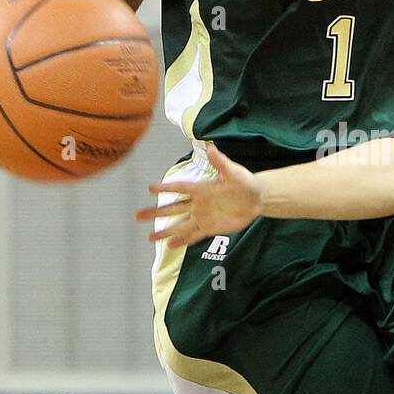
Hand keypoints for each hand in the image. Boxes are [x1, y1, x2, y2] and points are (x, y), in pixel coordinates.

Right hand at [136, 143, 263, 248]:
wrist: (255, 198)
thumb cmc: (244, 182)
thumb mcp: (233, 171)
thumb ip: (221, 162)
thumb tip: (211, 148)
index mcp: (201, 188)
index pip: (179, 187)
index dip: (165, 188)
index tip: (150, 189)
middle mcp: (198, 203)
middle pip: (173, 208)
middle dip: (155, 212)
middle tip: (137, 215)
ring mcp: (203, 217)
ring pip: (180, 225)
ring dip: (165, 232)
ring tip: (149, 238)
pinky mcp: (210, 228)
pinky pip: (194, 236)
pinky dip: (182, 241)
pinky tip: (170, 246)